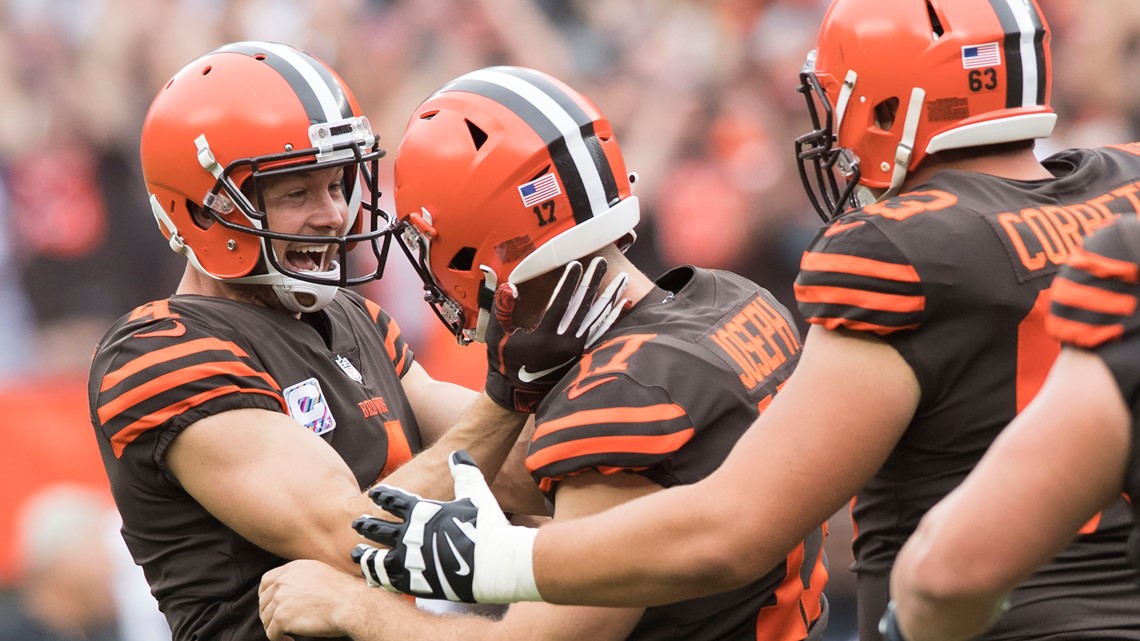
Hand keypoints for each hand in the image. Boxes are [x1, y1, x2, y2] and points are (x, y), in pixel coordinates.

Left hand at [259, 560, 368, 640]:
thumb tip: (296, 589)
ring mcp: (280, 599)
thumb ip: (303, 577)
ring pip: (266, 618)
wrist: (350, 603)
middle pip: (263, 600)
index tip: (270, 604)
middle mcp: (283, 581)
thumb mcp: (320, 573)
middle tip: (278, 623)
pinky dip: (278, 639)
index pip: (266, 580)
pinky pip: (271, 633)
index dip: (265, 594)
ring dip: (274, 628)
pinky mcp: (282, 617)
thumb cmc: (343, 592)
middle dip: (268, 613)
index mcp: (292, 569)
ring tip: (285, 634)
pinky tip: (289, 640)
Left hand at [352, 450, 540, 603]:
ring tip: (357, 554)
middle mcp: (410, 535)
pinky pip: (389, 582)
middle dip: (367, 524)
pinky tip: (374, 579)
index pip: (395, 501)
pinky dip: (379, 578)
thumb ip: (464, 473)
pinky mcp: (415, 583)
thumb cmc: (487, 525)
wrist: (495, 562)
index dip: (383, 496)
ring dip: (366, 555)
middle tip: (357, 523)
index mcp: (422, 512)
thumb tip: (458, 454)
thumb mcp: (475, 492)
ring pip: (378, 558)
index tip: (374, 495)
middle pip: (380, 529)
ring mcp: (410, 561)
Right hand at [483, 256, 627, 412]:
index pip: (560, 304)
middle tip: (602, 262)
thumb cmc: (504, 361)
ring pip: (598, 319)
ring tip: (622, 279)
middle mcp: (565, 345)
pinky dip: (613, 317)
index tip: (577, 264)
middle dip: (593, 282)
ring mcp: (577, 352)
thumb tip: (510, 287)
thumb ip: (502, 309)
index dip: (569, 283)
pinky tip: (623, 303)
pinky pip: (602, 333)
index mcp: (544, 338)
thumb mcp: (495, 335)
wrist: (517, 394)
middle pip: (583, 308)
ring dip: (610, 297)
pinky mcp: (582, 356)